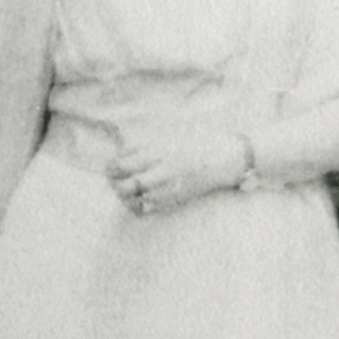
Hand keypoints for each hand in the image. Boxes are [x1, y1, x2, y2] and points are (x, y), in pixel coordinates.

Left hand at [107, 130, 244, 214]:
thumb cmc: (199, 139)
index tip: (109, 168)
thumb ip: (147, 141)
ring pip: (141, 196)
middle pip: (130, 182)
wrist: (228, 156)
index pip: (124, 161)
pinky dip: (142, 205)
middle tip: (113, 182)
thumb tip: (122, 143)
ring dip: (127, 196)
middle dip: (116, 184)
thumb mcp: (170, 133)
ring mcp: (173, 183)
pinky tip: (139, 202)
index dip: (112, 167)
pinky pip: (155, 205)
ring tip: (123, 193)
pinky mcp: (181, 195)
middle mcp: (164, 166)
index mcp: (158, 148)